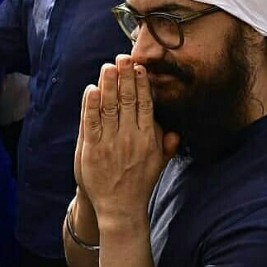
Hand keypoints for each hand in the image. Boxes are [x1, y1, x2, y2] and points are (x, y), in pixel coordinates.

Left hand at [79, 55, 178, 228]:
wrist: (120, 208)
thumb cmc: (139, 183)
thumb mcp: (158, 164)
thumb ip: (165, 145)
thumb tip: (175, 131)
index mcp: (148, 138)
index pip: (145, 104)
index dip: (141, 84)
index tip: (139, 67)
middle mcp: (130, 138)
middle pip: (128, 100)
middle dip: (125, 77)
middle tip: (123, 57)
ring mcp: (110, 143)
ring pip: (109, 107)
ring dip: (108, 84)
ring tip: (108, 66)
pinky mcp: (92, 150)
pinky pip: (91, 123)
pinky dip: (91, 105)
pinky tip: (92, 90)